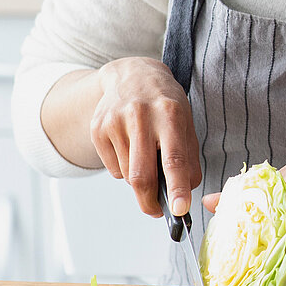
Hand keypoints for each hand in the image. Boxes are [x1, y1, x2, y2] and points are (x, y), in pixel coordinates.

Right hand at [89, 57, 199, 217]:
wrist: (132, 75)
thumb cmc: (165, 103)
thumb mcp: (185, 121)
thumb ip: (188, 156)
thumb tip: (185, 191)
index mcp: (170, 114)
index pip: (174, 158)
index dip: (177, 187)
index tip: (180, 210)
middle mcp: (140, 117)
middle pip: (141, 175)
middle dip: (149, 201)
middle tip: (157, 211)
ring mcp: (114, 123)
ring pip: (127, 175)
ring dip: (140, 181)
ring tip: (147, 160)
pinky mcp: (97, 129)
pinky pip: (112, 168)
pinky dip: (124, 171)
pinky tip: (130, 150)